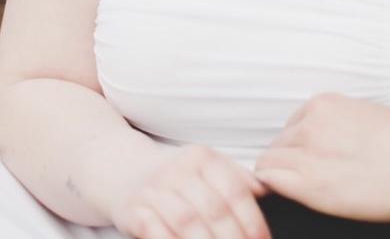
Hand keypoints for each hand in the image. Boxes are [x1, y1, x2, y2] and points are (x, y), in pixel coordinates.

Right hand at [108, 143, 270, 238]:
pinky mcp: (134, 211)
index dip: (252, 220)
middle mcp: (180, 170)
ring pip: (188, 223)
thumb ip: (235, 176)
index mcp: (203, 158)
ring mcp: (155, 190)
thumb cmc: (175, 175)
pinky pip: (157, 233)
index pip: (235, 191)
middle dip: (233, 238)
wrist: (124, 171)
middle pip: (214, 210)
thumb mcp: (205, 165)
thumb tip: (265, 189)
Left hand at [254, 93, 389, 221]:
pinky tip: (285, 196)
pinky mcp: (308, 183)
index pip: (291, 126)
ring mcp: (307, 152)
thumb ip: (334, 121)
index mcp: (324, 104)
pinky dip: (271, 188)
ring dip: (279, 176)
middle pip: (279, 144)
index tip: (309, 160)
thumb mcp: (361, 114)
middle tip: (307, 179)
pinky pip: (268, 180)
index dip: (297, 147)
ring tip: (300, 190)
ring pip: (269, 162)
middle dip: (288, 161)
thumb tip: (321, 139)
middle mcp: (311, 123)